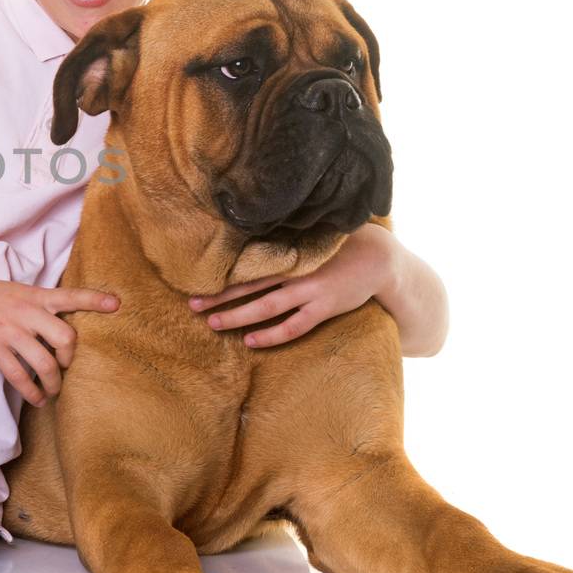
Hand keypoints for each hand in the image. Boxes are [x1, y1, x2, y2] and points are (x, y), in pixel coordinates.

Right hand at [0, 270, 119, 405]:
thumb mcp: (16, 291)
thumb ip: (38, 305)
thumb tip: (58, 329)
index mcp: (35, 296)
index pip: (71, 296)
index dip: (94, 300)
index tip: (117, 304)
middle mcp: (27, 312)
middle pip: (66, 337)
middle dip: (71, 359)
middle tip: (65, 367)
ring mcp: (10, 331)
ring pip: (44, 363)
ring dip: (54, 383)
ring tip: (52, 391)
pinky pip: (18, 376)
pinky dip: (31, 392)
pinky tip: (35, 398)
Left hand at [188, 223, 399, 348]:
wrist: (379, 258)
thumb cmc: (340, 244)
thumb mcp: (310, 236)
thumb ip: (285, 238)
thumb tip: (255, 230)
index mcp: (288, 253)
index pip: (247, 265)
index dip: (221, 275)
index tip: (197, 281)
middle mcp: (294, 272)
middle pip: (248, 287)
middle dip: (219, 297)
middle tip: (192, 306)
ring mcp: (309, 291)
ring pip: (265, 308)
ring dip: (237, 317)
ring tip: (213, 324)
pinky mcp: (324, 308)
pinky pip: (294, 326)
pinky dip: (272, 335)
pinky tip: (252, 341)